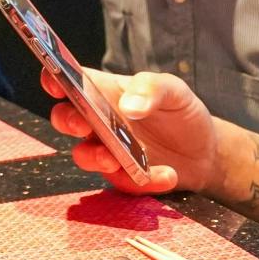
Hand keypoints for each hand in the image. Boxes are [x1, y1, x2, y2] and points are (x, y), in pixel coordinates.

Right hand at [42, 67, 219, 194]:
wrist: (204, 151)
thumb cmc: (181, 112)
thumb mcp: (174, 91)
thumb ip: (151, 89)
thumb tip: (129, 106)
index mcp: (104, 91)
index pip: (71, 81)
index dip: (55, 79)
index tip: (54, 81)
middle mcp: (98, 120)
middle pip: (66, 119)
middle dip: (68, 121)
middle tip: (82, 124)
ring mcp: (106, 150)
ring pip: (83, 155)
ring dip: (95, 157)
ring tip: (115, 158)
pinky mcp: (121, 176)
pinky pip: (120, 181)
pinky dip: (142, 180)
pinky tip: (167, 174)